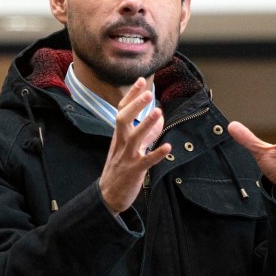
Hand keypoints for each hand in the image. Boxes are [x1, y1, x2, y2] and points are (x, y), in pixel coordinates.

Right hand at [98, 78, 171, 212]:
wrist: (108, 195)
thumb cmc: (120, 168)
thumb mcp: (130, 147)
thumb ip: (146, 132)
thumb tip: (160, 116)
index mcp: (119, 135)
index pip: (122, 110)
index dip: (131, 96)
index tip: (141, 80)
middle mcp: (121, 143)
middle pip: (122, 119)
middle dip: (135, 106)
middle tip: (148, 93)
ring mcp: (127, 157)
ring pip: (134, 138)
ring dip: (146, 125)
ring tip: (159, 112)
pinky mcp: (135, 171)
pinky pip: (146, 161)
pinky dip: (157, 154)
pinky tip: (167, 147)